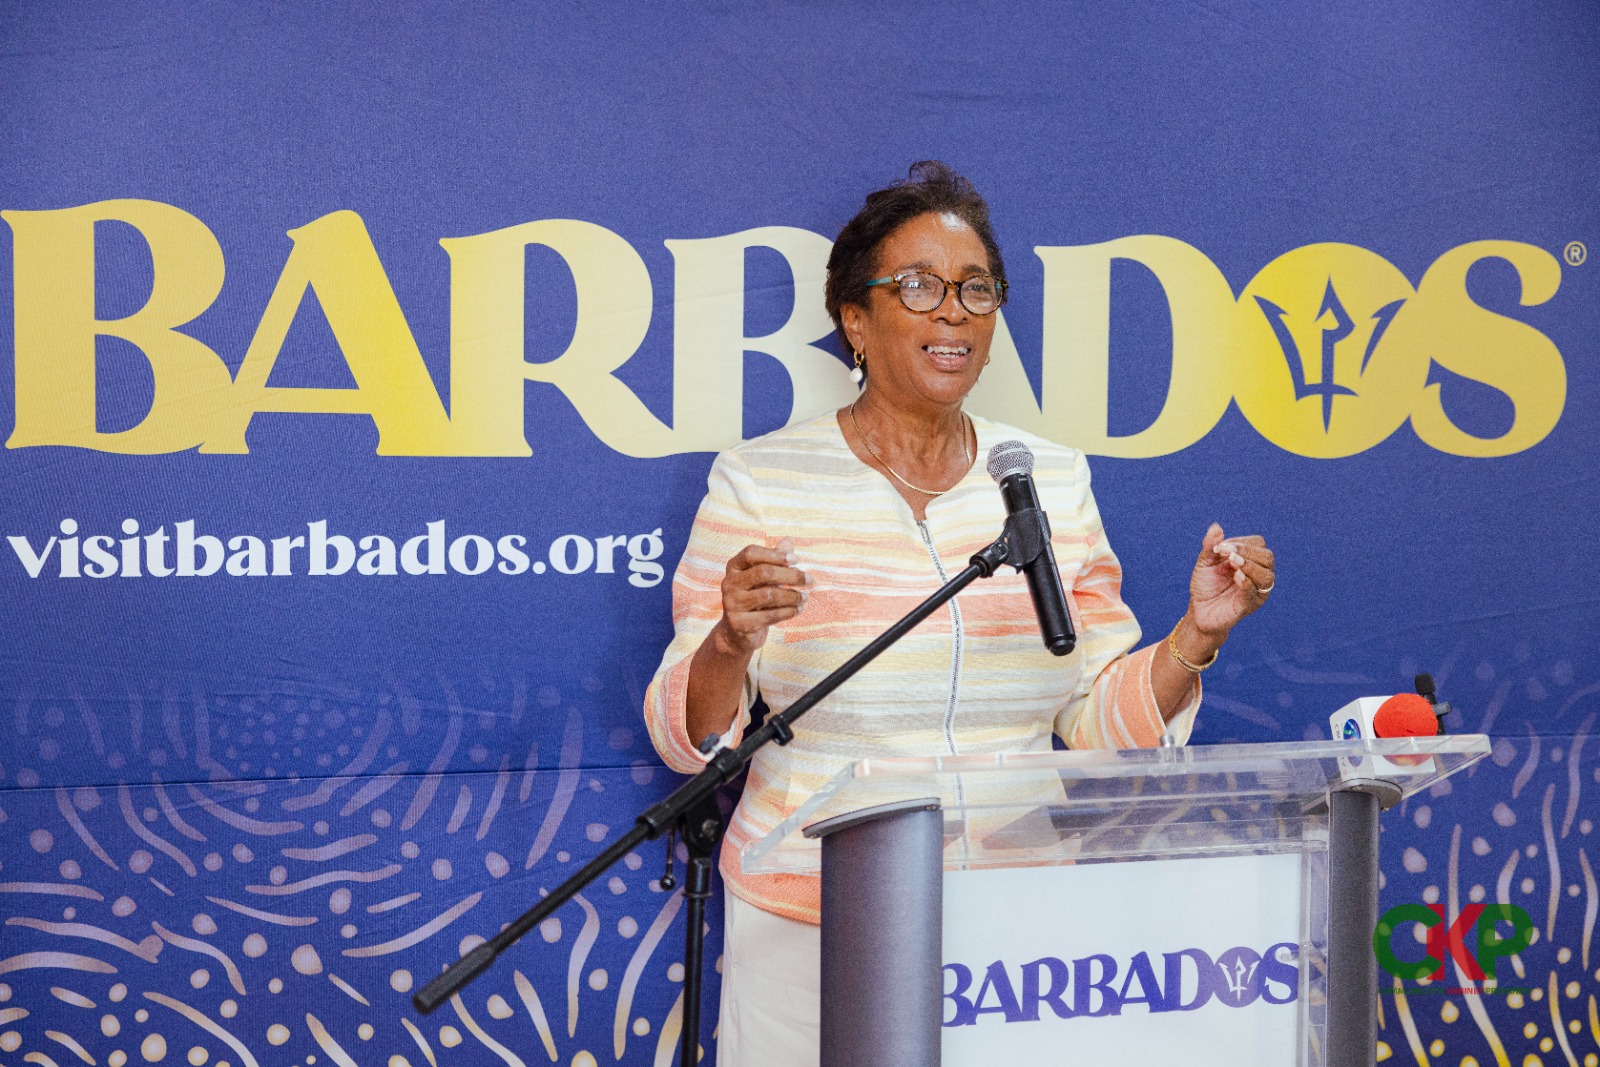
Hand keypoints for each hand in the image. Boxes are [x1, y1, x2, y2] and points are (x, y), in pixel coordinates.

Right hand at [712, 537, 809, 655]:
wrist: (737, 632)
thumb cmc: (754, 597)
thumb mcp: (763, 577)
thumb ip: (774, 559)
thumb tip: (789, 541)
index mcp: (733, 567)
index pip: (751, 553)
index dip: (775, 554)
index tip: (796, 559)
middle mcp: (729, 583)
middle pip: (763, 572)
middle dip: (791, 575)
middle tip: (810, 579)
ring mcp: (732, 604)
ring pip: (769, 595)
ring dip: (793, 596)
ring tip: (805, 597)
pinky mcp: (740, 623)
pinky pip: (770, 615)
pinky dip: (788, 612)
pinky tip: (799, 609)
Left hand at [1188, 523, 1274, 637]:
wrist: (1199, 610)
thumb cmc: (1206, 584)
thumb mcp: (1205, 562)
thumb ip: (1210, 545)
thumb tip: (1215, 527)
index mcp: (1251, 560)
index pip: (1258, 544)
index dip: (1242, 542)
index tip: (1220, 546)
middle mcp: (1258, 574)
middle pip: (1267, 557)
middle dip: (1247, 551)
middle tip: (1226, 552)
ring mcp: (1256, 591)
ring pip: (1266, 575)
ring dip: (1249, 565)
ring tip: (1232, 562)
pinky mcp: (1249, 605)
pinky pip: (1254, 593)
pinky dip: (1247, 582)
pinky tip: (1236, 576)